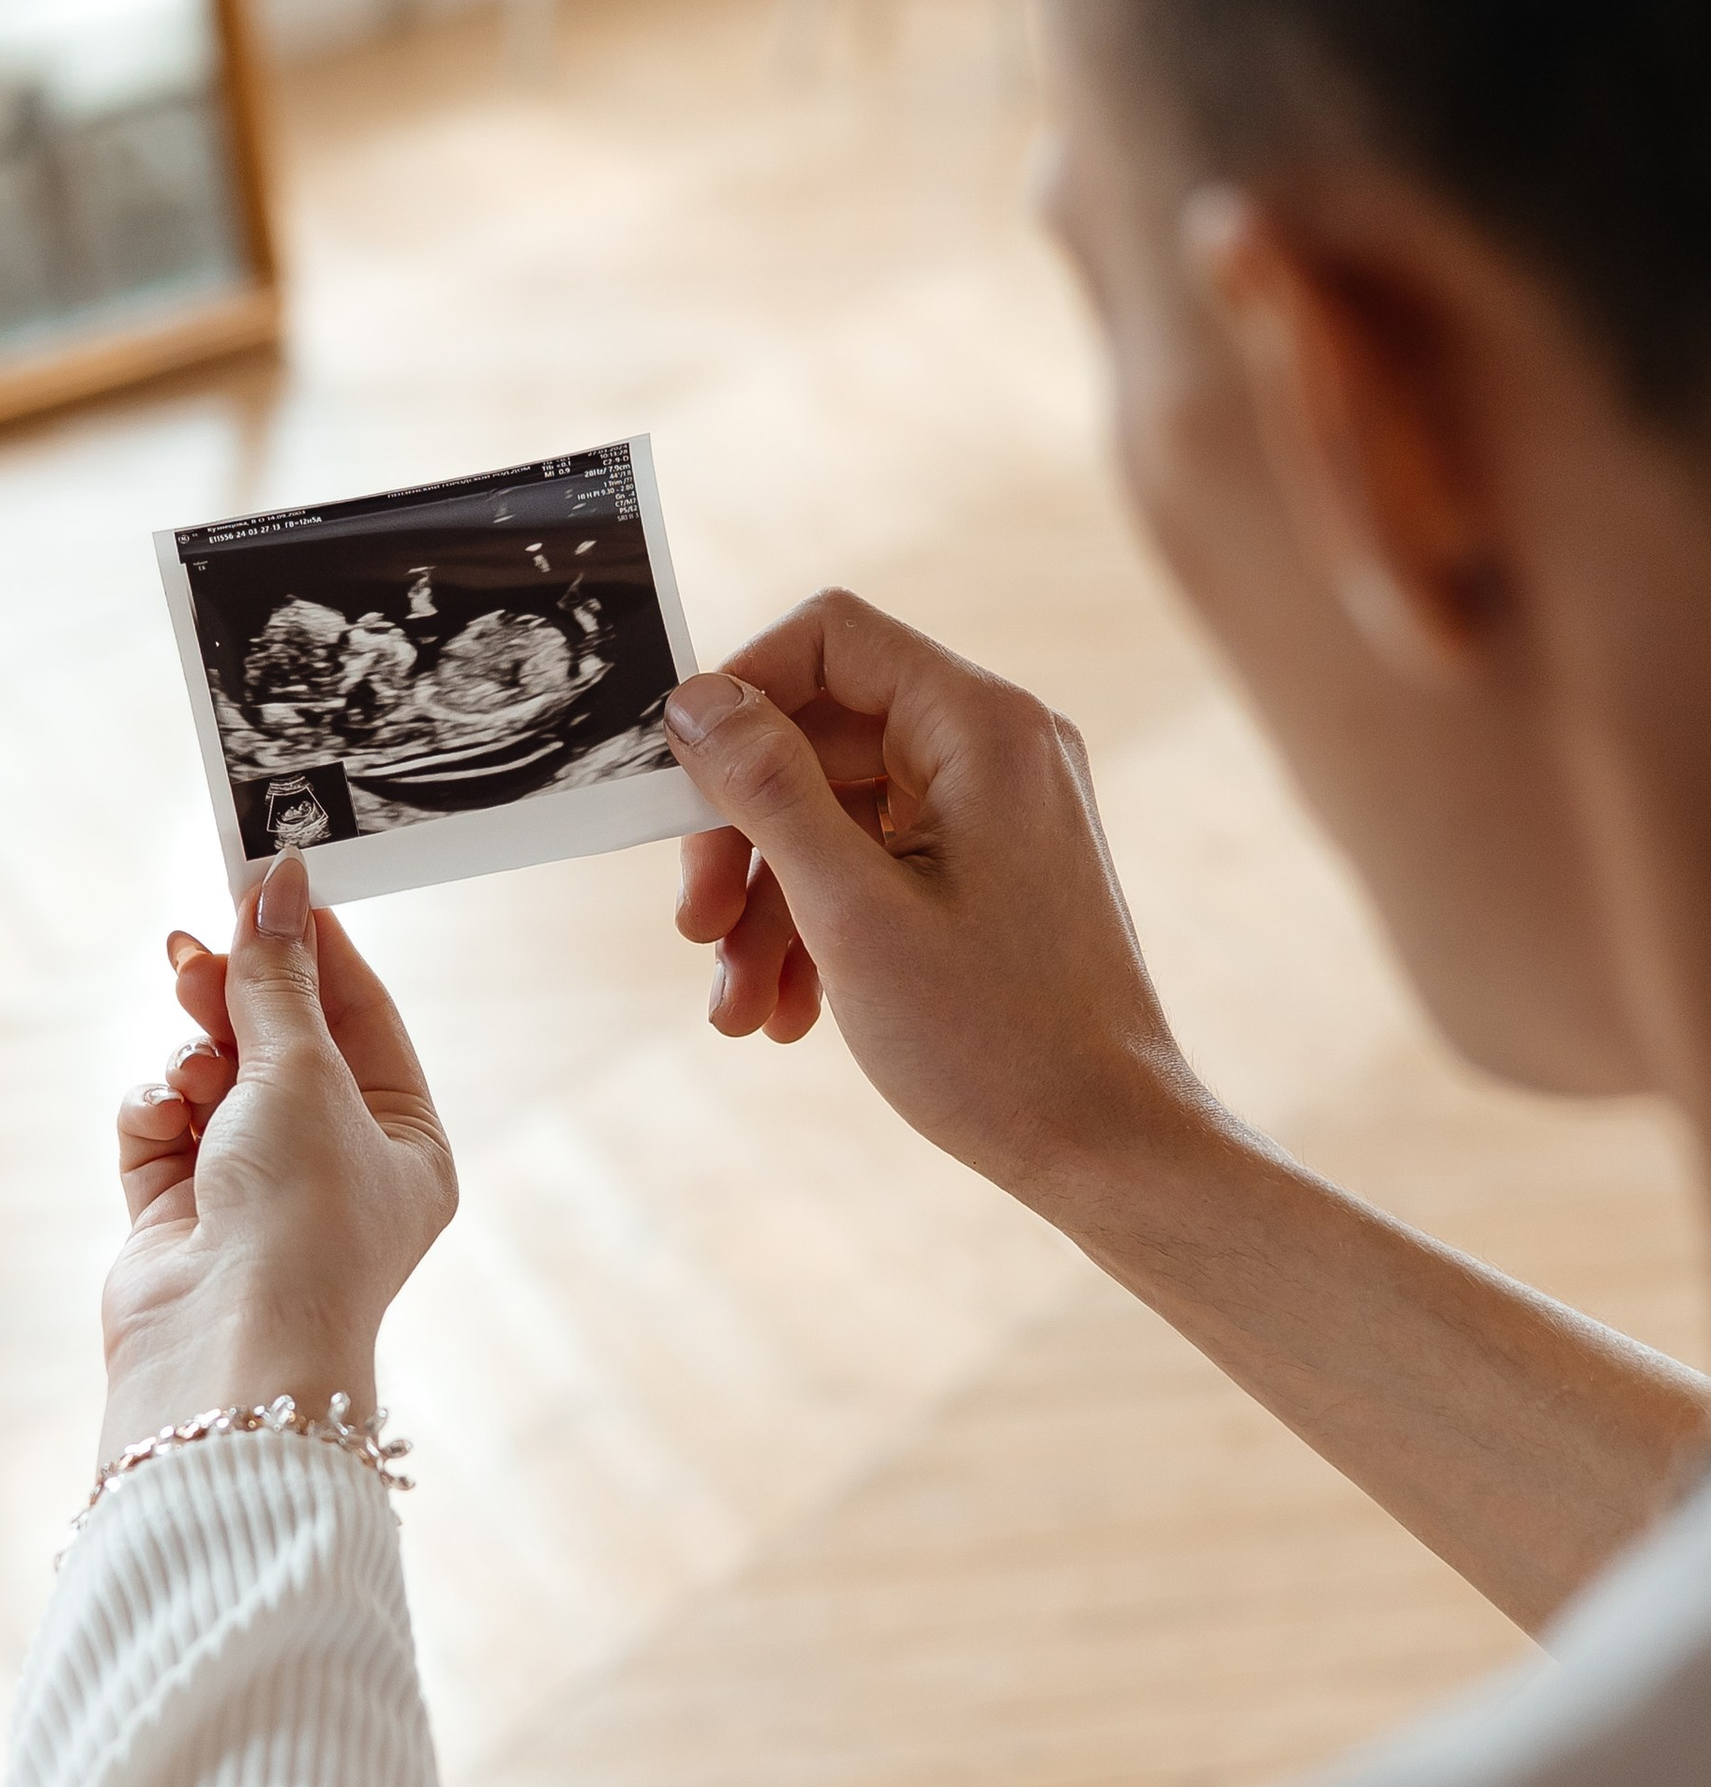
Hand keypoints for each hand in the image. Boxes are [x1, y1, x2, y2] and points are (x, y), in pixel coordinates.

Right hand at [101, 854, 455, 1462]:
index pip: (363, 1016)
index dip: (315, 946)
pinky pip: (161, 1127)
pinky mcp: (179, 1214)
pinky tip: (160, 1113)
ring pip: (213, 1078)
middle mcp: (334, 1166)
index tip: (267, 883)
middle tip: (193, 949)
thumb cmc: (300, 1217)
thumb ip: (278, 976)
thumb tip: (277, 882)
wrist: (225, 1349)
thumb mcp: (301, 1072)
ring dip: (195, 1055)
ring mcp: (253, 1191)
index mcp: (405, 1142)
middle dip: (237, 994)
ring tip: (189, 1059)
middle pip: (281, 1042)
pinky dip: (155, 1110)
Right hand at [664, 591, 1205, 1210]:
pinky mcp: (989, 872)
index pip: (831, 637)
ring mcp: (996, 812)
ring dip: (769, 905)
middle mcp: (998, 748)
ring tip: (734, 1009)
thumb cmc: (996, 1039)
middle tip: (695, 925)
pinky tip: (784, 1014)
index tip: (678, 783)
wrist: (1108, 1150)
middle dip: (741, 836)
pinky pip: (875, 864)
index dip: (739, 692)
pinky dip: (819, 928)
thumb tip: (695, 700)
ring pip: (836, 814)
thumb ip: (767, 789)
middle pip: (820, 736)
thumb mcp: (851, 910)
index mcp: (982, 727)